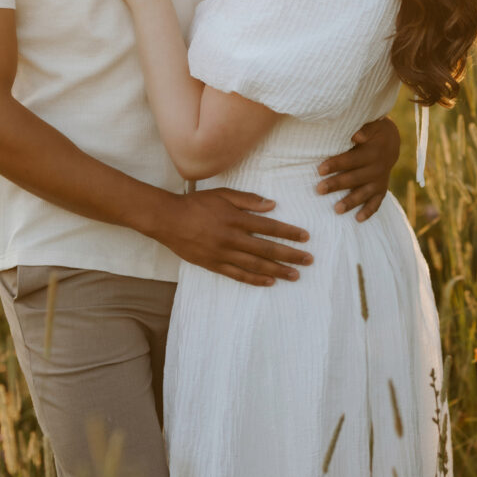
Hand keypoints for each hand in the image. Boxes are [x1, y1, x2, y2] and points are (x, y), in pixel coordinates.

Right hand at [157, 189, 312, 286]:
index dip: (289, 232)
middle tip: (308, 260)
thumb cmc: (196, 204)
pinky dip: (255, 279)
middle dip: (290, 255)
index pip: (269, 227)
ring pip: (256, 265)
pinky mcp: (214, 265)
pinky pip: (238, 275)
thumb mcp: (223, 194)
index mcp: (236, 219)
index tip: (305, 237)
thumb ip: (248, 200)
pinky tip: (270, 282)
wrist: (168, 220)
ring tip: (295, 275)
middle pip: (267, 249)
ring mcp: (223, 254)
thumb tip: (272, 205)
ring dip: (277, 270)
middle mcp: (232, 238)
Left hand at [316, 116, 400, 221]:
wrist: (391, 142)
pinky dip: (368, 211)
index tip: (320, 170)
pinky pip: (376, 203)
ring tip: (336, 210)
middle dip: (336, 184)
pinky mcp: (382, 189)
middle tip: (319, 189)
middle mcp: (377, 169)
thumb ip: (364, 129)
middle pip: (354, 178)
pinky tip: (358, 219)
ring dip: (351, 201)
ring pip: (364, 193)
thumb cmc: (373, 131)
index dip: (336, 164)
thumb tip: (356, 135)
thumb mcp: (372, 125)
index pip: (351, 160)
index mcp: (372, 152)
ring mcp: (380, 181)